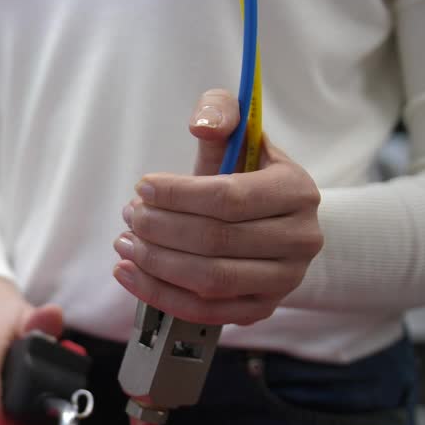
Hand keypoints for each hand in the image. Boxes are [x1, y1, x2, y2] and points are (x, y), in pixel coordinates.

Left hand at [113, 89, 323, 325]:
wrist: (274, 221)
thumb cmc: (247, 174)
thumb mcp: (240, 134)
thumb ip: (220, 113)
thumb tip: (201, 124)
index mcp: (297, 191)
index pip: (230, 197)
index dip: (178, 194)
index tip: (142, 186)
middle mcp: (300, 240)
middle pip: (216, 241)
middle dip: (161, 228)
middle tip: (130, 215)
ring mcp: (284, 280)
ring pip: (209, 280)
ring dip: (156, 263)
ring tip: (125, 243)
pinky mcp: (262, 309)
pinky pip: (204, 311)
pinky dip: (160, 294)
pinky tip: (128, 274)